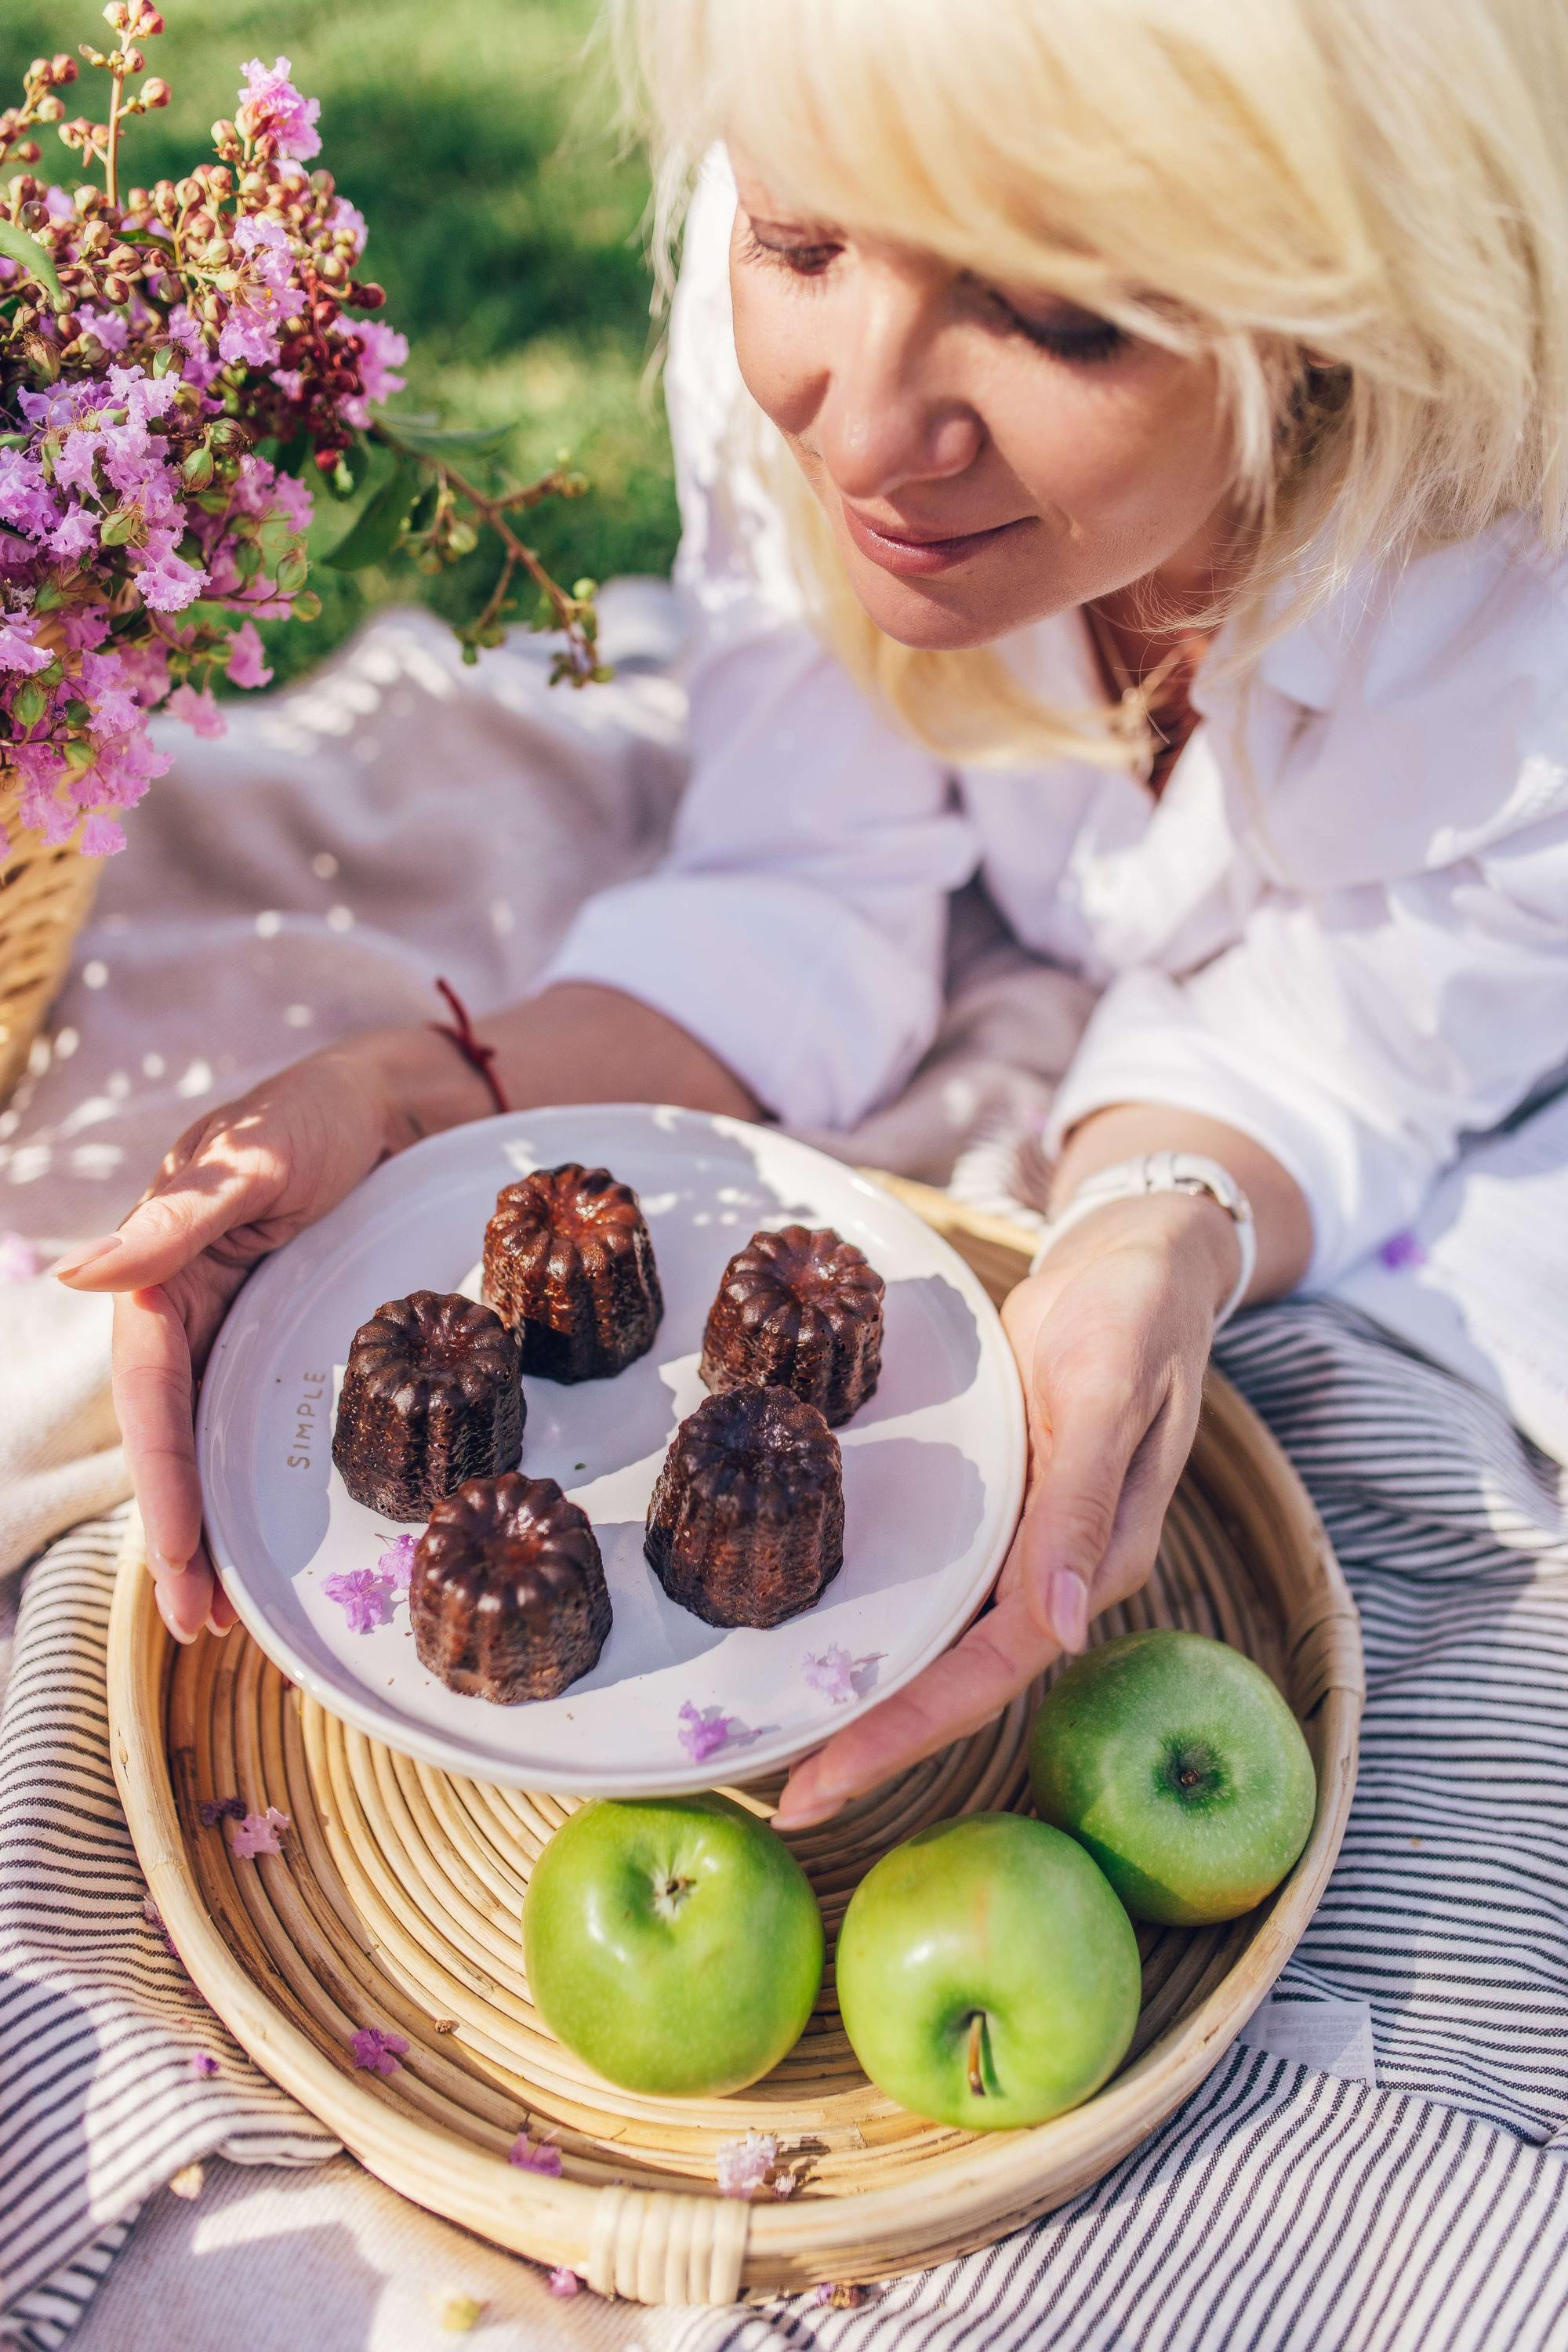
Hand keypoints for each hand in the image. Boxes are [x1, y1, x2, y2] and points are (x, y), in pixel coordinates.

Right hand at [54, 1028, 473, 1644]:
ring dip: (205, 1525)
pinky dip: (242, 1483)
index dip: (159, 1476)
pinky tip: (253, 1540)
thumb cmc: (313, 1115)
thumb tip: (82, 1275)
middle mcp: (184, 1308)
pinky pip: (245, 1420)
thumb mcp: (253, 1160)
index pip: (150, 1391)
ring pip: (202, 1441)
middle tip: (200, 1623)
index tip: (178, 1553)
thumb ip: (177, 1220)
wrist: (385, 1101)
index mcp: (161, 1272)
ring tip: (217, 1615)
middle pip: (168, 1437)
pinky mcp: (272, 1337)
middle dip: (177, 1531)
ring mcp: (228, 1328)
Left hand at [773, 1194, 1238, 1827]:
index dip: (906, 1732)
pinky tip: (823, 1646)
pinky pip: (936, 1589)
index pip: (990, 1674)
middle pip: (957, 1682)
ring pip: (941, 1646)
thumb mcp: (1110, 1390)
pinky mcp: (997, 1515)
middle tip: (782, 1800)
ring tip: (783, 1747)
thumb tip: (1067, 1627)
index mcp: (1096, 1564)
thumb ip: (1088, 1503)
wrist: (1139, 1263)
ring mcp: (1024, 1550)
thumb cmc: (1134, 1315)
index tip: (825, 1784)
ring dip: (872, 1698)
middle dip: (874, 1742)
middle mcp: (1056, 1575)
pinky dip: (882, 1625)